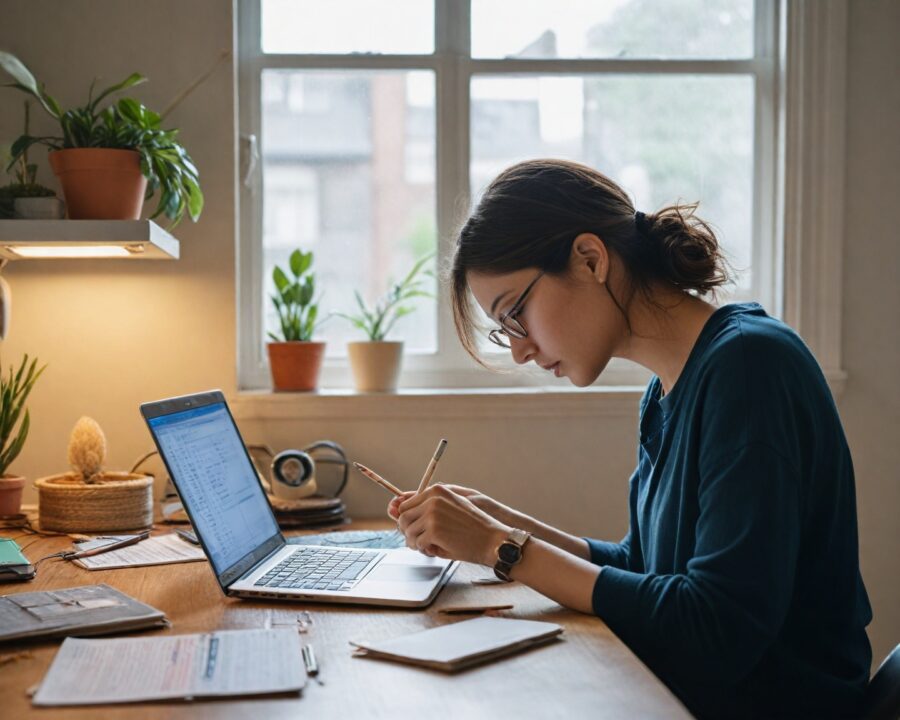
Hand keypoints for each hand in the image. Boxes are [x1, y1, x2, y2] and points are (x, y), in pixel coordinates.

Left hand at [394, 484, 510, 565]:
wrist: (493, 540)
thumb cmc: (474, 527)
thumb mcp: (451, 508)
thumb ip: (427, 508)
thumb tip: (396, 511)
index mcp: (437, 490)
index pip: (406, 504)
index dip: (407, 520)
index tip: (412, 529)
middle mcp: (432, 499)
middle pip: (403, 518)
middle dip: (408, 532)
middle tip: (419, 542)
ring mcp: (432, 514)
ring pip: (408, 531)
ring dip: (415, 542)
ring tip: (428, 546)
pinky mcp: (434, 531)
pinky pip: (417, 543)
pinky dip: (423, 550)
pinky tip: (435, 549)